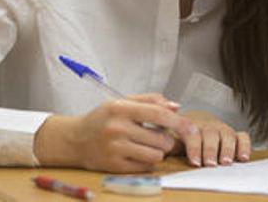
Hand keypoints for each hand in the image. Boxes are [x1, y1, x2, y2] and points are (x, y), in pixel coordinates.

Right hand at [33, 93, 197, 172]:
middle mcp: (117, 128)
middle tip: (157, 135)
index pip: (158, 114)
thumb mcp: (121, 102)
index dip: (179, 121)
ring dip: (158, 151)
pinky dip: (147, 160)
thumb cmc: (102, 119)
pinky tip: (137, 153)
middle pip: (162, 138)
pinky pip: (146, 166)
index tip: (192, 128)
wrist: (75, 140)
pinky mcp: (115, 166)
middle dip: (166, 138)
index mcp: (120, 109)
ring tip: (146, 144)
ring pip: (157, 154)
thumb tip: (176, 107)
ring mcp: (115, 148)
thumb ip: (150, 100)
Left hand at [170, 110, 251, 166]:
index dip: (194, 147)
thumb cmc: (182, 135)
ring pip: (227, 135)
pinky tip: (243, 158)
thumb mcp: (172, 137)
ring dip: (227, 149)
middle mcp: (208, 126)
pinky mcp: (234, 135)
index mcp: (191, 126)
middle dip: (211, 149)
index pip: (193, 134)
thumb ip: (169, 143)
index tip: (194, 161)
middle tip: (210, 163)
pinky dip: (245, 146)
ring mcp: (222, 129)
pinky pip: (243, 137)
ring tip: (226, 162)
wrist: (195, 122)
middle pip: (211, 134)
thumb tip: (162, 148)